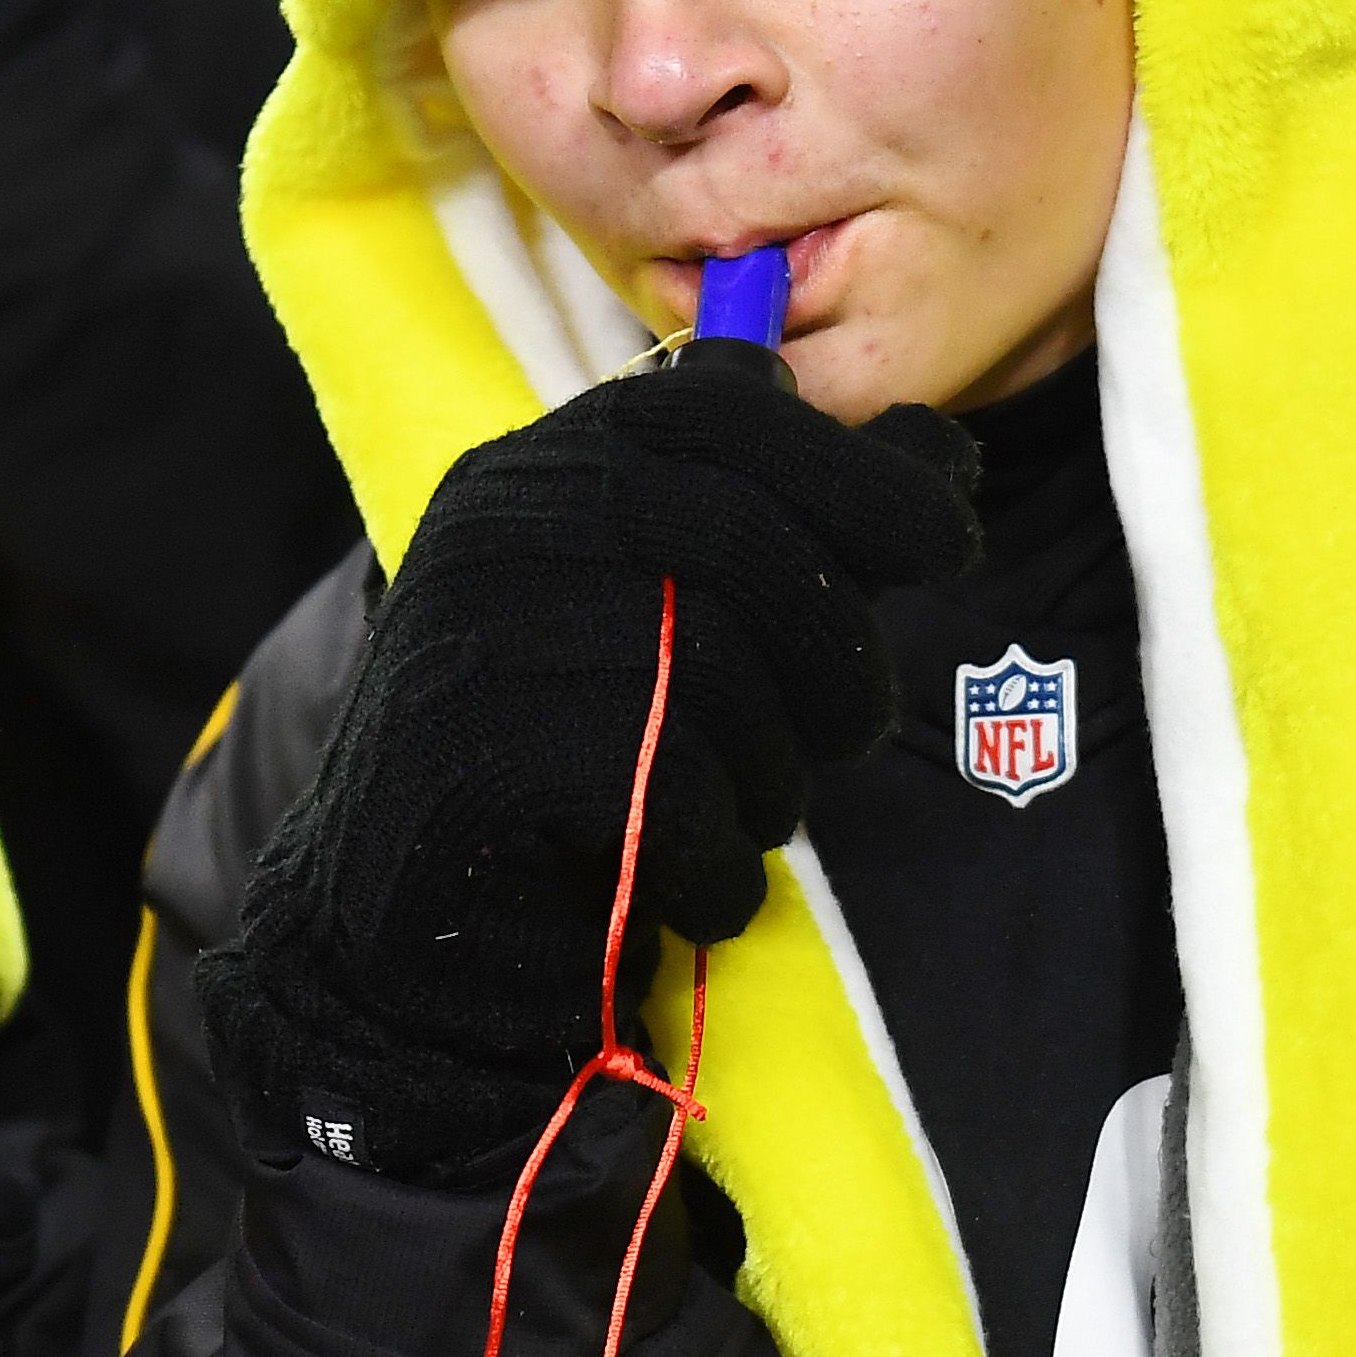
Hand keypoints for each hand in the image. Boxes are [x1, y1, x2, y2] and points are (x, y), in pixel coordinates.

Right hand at [204, 359, 980, 1184]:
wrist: (407, 945)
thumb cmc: (572, 768)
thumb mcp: (677, 620)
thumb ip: (796, 525)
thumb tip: (943, 443)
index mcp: (532, 473)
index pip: (717, 411)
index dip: (854, 471)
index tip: (948, 538)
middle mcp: (494, 529)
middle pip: (741, 537)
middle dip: (837, 649)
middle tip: (853, 728)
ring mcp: (480, 635)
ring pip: (718, 666)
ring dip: (774, 773)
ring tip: (738, 816)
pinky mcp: (485, 756)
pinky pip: (677, 790)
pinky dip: (718, 864)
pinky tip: (696, 891)